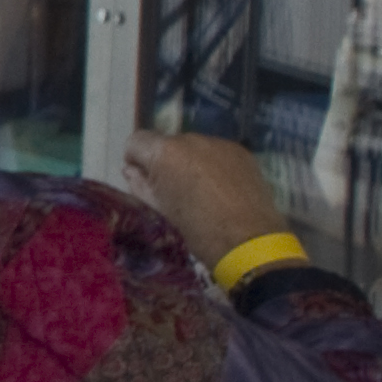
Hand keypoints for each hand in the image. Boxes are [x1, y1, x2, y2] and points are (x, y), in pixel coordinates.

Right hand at [121, 130, 288, 266]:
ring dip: (192, 163)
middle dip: (167, 161)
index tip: (144, 179)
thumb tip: (132, 171)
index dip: (136, 160)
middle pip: (168, 144)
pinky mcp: (242, 152)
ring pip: (194, 148)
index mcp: (164, 152)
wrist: (250, 243)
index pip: (136, 141)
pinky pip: (218, 154)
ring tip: (203, 191)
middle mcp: (191, 139)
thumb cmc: (197, 231)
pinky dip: (214, 166)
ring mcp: (220, 144)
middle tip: (175, 189)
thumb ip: (140, 185)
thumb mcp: (160, 210)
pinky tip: (223, 189)